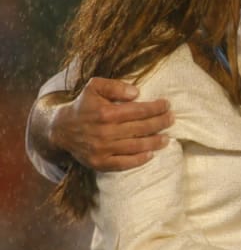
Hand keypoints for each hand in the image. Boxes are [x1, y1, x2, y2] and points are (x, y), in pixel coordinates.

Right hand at [51, 77, 172, 170]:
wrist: (60, 129)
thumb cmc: (83, 105)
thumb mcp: (94, 87)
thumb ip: (115, 86)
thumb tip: (136, 92)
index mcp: (106, 113)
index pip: (139, 111)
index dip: (156, 108)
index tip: (167, 105)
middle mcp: (105, 132)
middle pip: (141, 129)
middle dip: (160, 123)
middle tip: (171, 119)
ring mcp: (102, 149)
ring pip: (135, 147)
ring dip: (154, 142)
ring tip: (167, 138)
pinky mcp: (99, 162)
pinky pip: (123, 163)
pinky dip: (138, 160)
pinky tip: (150, 154)